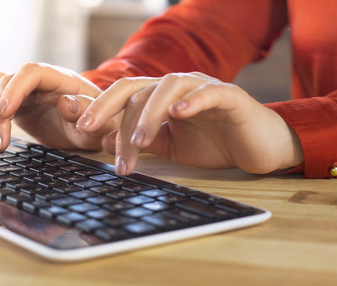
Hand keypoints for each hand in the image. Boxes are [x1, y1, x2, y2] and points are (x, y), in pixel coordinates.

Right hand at [0, 63, 118, 151]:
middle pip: (4, 80)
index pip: (30, 72)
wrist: (94, 126)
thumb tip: (65, 103)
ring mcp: (22, 89)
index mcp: (60, 79)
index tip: (3, 113)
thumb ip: (87, 115)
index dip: (13, 89)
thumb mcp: (100, 125)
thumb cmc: (99, 125)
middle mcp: (37, 80)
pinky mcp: (11, 102)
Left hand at [76, 72, 303, 174]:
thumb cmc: (214, 143)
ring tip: (140, 141)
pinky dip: (193, 100)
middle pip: (139, 88)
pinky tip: (179, 113)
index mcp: (162, 97)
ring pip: (169, 88)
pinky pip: (209, 92)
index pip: (126, 95)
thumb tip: (105, 141)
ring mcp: (203, 88)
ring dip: (150, 113)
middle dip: (114, 110)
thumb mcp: (170, 146)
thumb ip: (142, 140)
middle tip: (93, 131)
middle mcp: (178, 87)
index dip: (102, 107)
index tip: (81, 128)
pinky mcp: (230, 96)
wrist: (256, 147)